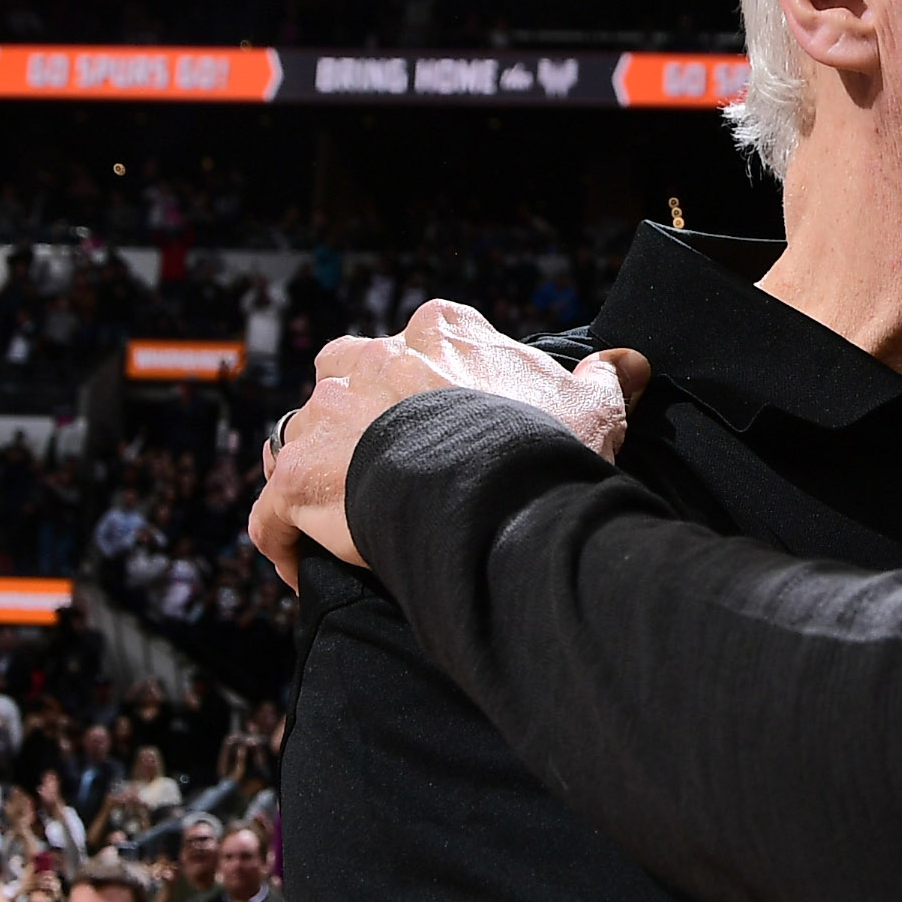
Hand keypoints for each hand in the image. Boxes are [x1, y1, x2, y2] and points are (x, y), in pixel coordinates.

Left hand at [251, 301, 644, 585]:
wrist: (493, 491)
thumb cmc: (540, 445)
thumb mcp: (590, 407)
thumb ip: (603, 380)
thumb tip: (631, 365)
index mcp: (436, 333)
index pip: (418, 344)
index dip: (427, 386)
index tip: (448, 427)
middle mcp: (368, 360)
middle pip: (344, 379)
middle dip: (354, 421)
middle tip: (391, 471)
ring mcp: (325, 417)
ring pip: (300, 441)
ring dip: (314, 476)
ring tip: (344, 520)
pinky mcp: (297, 478)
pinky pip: (270, 515)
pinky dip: (282, 542)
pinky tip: (305, 568)